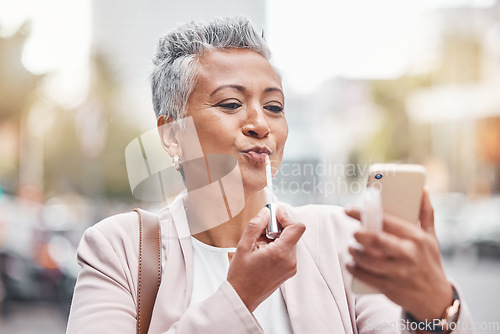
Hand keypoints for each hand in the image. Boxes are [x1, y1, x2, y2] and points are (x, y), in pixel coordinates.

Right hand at [227, 206, 305, 311]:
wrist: (242, 298)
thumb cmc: (241, 276)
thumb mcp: (243, 247)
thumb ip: (255, 226)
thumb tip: (265, 213)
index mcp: (280, 254)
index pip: (297, 227)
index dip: (286, 216)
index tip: (276, 213)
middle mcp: (290, 261)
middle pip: (293, 233)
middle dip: (278, 227)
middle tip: (262, 228)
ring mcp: (291, 267)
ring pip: (290, 241)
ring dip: (277, 237)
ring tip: (260, 243)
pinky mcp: (289, 271)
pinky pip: (288, 251)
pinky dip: (278, 246)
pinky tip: (263, 250)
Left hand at [345, 189, 453, 320]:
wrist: (436, 298)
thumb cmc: (429, 262)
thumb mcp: (431, 237)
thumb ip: (425, 212)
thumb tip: (423, 189)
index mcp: (416, 238)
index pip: (386, 221)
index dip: (364, 214)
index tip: (348, 209)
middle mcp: (408, 254)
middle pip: (377, 240)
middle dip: (360, 234)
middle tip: (354, 232)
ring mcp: (398, 272)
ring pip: (368, 260)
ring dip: (355, 252)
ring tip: (351, 248)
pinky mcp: (390, 287)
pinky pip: (366, 277)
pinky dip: (354, 269)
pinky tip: (350, 264)